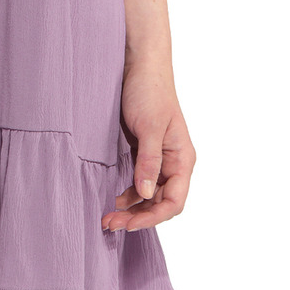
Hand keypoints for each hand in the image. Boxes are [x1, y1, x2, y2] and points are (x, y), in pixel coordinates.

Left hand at [101, 62, 194, 231]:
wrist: (138, 65)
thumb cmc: (149, 91)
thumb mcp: (149, 127)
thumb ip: (148, 161)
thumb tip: (145, 193)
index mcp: (182, 159)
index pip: (174, 201)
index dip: (153, 217)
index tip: (129, 224)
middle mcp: (173, 163)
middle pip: (160, 203)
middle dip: (138, 217)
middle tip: (110, 224)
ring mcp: (158, 159)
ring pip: (148, 195)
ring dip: (131, 208)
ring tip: (107, 218)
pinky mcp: (143, 153)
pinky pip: (138, 182)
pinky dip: (127, 194)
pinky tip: (112, 198)